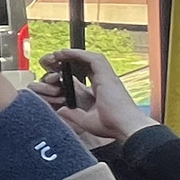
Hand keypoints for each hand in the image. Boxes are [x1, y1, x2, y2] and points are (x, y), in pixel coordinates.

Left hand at [34, 48, 148, 147]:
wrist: (125, 126)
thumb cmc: (111, 125)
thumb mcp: (86, 120)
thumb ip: (73, 114)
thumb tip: (61, 110)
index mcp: (101, 90)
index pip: (86, 74)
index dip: (73, 69)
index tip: (57, 70)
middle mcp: (105, 81)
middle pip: (87, 63)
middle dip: (71, 59)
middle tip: (54, 59)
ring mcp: (107, 77)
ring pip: (90, 58)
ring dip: (73, 54)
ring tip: (57, 53)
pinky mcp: (108, 75)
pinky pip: (93, 59)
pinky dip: (78, 54)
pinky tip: (64, 53)